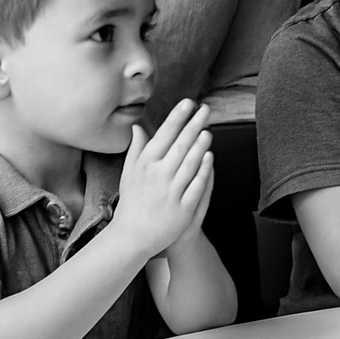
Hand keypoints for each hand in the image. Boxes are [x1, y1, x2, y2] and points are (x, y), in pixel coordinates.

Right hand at [112, 100, 214, 257]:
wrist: (132, 236)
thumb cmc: (132, 201)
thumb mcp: (129, 173)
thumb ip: (136, 149)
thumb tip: (138, 126)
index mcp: (144, 165)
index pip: (163, 136)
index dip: (177, 118)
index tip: (188, 102)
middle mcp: (157, 176)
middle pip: (179, 146)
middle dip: (194, 125)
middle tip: (206, 109)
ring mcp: (170, 192)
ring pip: (189, 164)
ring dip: (200, 145)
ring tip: (209, 130)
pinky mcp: (182, 208)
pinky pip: (196, 186)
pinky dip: (203, 171)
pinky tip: (210, 157)